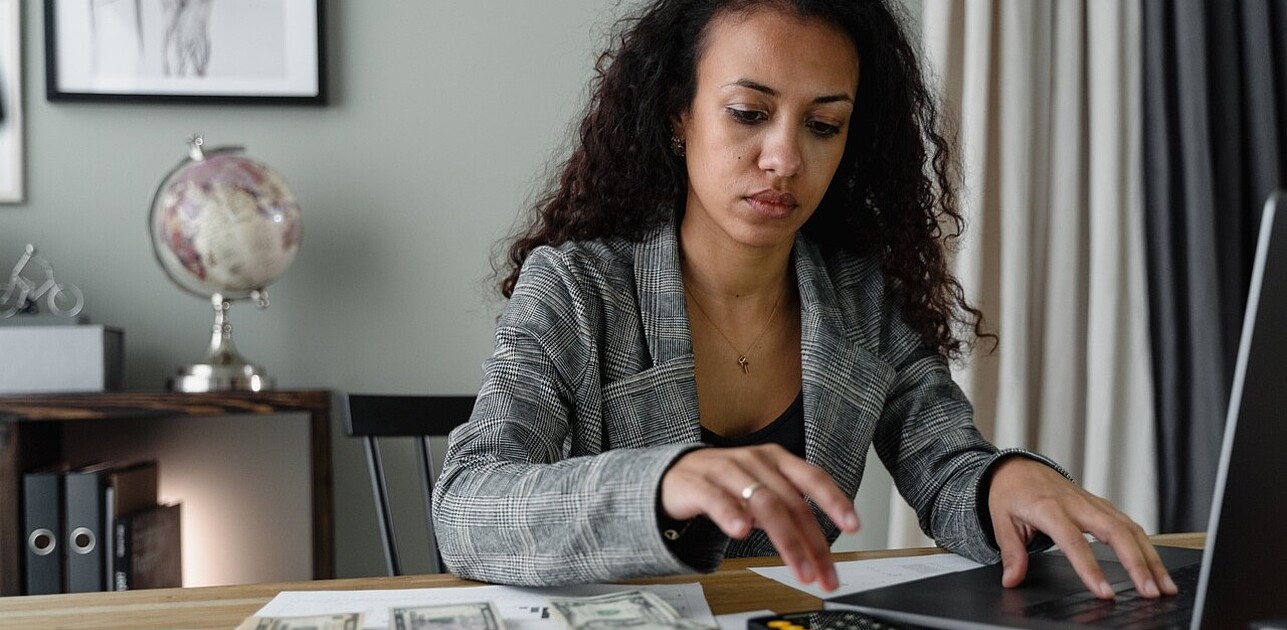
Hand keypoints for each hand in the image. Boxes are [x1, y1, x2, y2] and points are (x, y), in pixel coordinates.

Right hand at [660, 444, 858, 590]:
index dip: (835, 501)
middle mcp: (756, 461)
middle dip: (812, 543)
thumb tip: (820, 545)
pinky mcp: (698, 483)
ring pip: (763, 504)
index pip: (813, 478)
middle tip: (822, 574)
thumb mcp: (763, 491)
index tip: (854, 525)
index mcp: (777, 460)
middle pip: (791, 502)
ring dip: (785, 540)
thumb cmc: (725, 483)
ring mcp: (727, 470)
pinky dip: (731, 515)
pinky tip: (741, 532)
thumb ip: (790, 511)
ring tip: (797, 567)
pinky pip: (717, 499)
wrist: (675, 474)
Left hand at [987, 457, 1177, 599]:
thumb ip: (1011, 552)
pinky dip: (1146, 546)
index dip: (1090, 568)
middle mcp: (1076, 504)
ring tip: (1164, 586)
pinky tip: (1157, 566)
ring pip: (1129, 528)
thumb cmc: (1010, 493)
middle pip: (1115, 532)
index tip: (1104, 592)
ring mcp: (1092, 504)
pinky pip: (1129, 525)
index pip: (1074, 542)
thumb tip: (1012, 580)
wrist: (1017, 469)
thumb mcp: (1002, 521)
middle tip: (1149, 592)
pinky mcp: (1102, 506)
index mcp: (1049, 508)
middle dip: (1137, 564)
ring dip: (1150, 558)